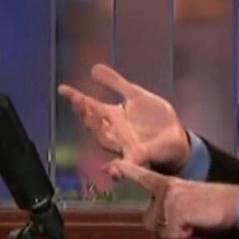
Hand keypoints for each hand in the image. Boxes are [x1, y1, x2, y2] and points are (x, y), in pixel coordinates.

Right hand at [58, 64, 190, 173]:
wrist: (175, 137)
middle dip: (86, 113)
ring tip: (90, 120)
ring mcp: (126, 145)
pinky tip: (111, 170)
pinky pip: (128, 162)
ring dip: (98, 132)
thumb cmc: (153, 118)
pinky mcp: (141, 156)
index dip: (77, 98)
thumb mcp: (135, 95)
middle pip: (95, 124)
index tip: (63, 89)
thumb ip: (115, 83)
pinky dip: (118, 168)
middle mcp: (115, 132)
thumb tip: (94, 68)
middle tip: (79, 101)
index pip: (92, 107)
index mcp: (114, 117)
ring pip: (106, 140)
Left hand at [108, 160, 238, 238]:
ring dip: (175, 232)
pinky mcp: (176, 212)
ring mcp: (169, 200)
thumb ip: (169, 208)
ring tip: (193, 222)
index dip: (124, 171)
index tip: (106, 166)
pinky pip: (171, 235)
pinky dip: (183, 235)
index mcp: (168, 184)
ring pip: (159, 230)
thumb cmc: (213, 205)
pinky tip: (196, 225)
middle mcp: (165, 189)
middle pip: (148, 220)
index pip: (142, 176)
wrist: (233, 202)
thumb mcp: (186, 202)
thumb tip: (155, 227)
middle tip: (187, 221)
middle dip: (163, 227)